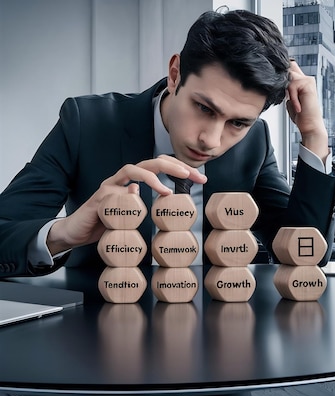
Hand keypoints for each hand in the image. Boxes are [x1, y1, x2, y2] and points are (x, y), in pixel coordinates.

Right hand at [47, 155, 206, 255]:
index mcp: (131, 182)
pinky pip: (115, 192)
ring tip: (166, 190)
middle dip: (174, 166)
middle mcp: (120, 179)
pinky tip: (136, 199)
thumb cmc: (102, 224)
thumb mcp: (127, 215)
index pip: (159, 168)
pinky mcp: (99, 199)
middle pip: (150, 162)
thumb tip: (151, 194)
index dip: (180, 169)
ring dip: (151, 176)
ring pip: (132, 169)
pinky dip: (127, 194)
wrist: (73, 233)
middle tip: (193, 176)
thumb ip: (139, 205)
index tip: (200, 178)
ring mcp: (109, 186)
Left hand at [285, 60, 328, 161]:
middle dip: (283, 77)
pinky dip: (292, 97)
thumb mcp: (289, 100)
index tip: (275, 77)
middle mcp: (306, 79)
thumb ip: (285, 90)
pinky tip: (298, 107)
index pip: (291, 68)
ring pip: (289, 75)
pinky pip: (292, 85)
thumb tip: (275, 83)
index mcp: (301, 82)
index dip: (282, 70)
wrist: (310, 125)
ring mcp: (308, 80)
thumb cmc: (300, 116)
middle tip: (285, 94)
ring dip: (287, 90)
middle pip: (290, 65)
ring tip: (295, 104)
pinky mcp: (308, 84)